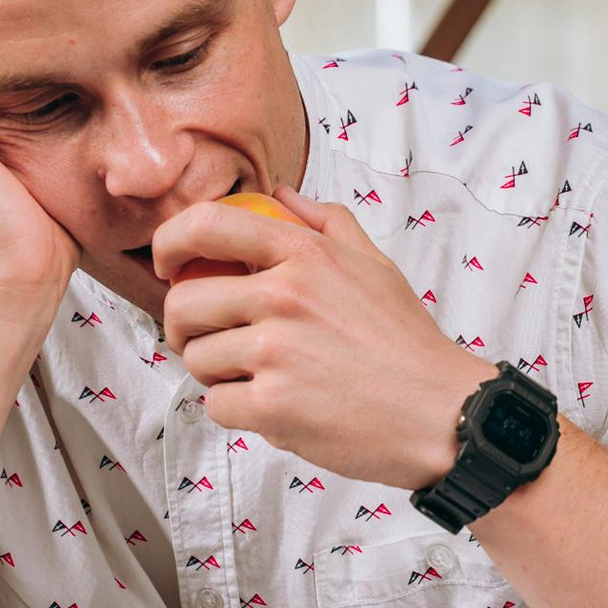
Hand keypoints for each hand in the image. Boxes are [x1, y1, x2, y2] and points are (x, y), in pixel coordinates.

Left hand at [153, 184, 499, 488]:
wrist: (439, 413)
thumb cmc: (406, 343)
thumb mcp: (374, 264)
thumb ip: (326, 222)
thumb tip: (281, 194)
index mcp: (305, 254)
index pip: (206, 225)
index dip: (169, 245)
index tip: (168, 266)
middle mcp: (284, 297)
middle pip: (183, 304)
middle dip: (182, 327)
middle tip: (204, 340)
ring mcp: (275, 353)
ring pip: (196, 359)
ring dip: (214, 373)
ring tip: (253, 377)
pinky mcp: (272, 406)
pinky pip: (216, 404)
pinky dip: (235, 410)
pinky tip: (270, 407)